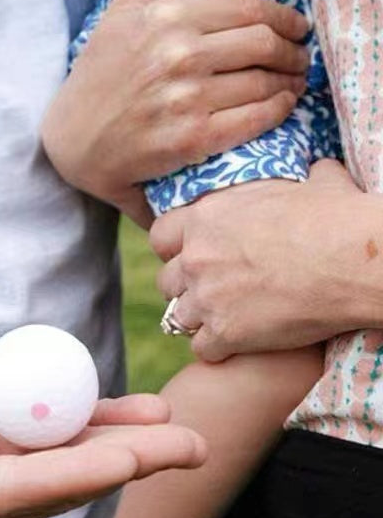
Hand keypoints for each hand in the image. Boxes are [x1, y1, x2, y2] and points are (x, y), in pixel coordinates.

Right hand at [0, 371, 204, 517]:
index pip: (18, 492)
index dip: (77, 477)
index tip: (135, 461)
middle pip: (59, 481)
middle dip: (125, 465)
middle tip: (191, 447)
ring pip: (59, 456)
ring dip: (117, 441)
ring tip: (173, 422)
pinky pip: (40, 432)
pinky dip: (82, 419)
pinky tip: (123, 408)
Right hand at [42, 0, 308, 226]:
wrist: (72, 139)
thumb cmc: (99, 73)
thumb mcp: (125, 9)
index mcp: (166, 18)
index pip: (248, 8)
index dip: (283, 17)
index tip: (294, 27)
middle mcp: (179, 55)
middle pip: (263, 43)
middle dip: (292, 49)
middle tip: (298, 57)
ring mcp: (186, 99)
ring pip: (264, 81)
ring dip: (290, 80)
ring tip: (293, 82)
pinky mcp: (190, 139)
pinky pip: (253, 118)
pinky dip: (277, 110)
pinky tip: (281, 106)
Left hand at [150, 160, 369, 360]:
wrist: (358, 262)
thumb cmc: (340, 219)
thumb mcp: (312, 184)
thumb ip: (299, 178)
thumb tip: (318, 168)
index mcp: (206, 218)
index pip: (160, 237)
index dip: (174, 250)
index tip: (190, 256)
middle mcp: (197, 257)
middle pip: (166, 282)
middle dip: (186, 288)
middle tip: (213, 293)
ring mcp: (207, 298)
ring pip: (179, 318)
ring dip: (200, 320)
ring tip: (227, 319)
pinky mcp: (225, 332)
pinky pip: (202, 349)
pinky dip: (218, 348)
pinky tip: (239, 342)